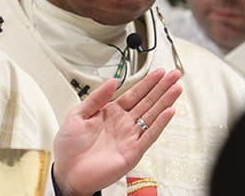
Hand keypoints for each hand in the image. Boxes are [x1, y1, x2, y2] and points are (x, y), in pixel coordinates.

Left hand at [52, 68, 181, 195]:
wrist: (68, 171)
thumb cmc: (69, 146)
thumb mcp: (77, 115)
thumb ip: (96, 98)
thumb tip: (111, 81)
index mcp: (109, 113)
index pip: (133, 94)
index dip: (146, 83)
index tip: (158, 72)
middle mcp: (122, 124)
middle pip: (146, 102)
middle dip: (161, 88)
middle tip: (174, 75)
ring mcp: (129, 137)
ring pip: (151, 115)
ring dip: (164, 102)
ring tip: (176, 88)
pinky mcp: (132, 151)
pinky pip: (149, 136)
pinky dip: (160, 124)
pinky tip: (168, 112)